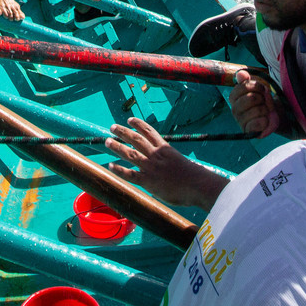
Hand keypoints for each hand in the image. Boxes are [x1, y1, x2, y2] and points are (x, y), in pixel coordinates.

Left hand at [104, 118, 225, 209]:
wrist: (198, 185)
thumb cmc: (194, 178)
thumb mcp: (180, 163)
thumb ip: (169, 163)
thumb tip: (163, 169)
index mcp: (165, 148)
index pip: (149, 132)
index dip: (138, 124)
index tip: (130, 119)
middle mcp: (156, 155)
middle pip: (136, 139)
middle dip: (123, 132)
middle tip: (112, 127)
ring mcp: (151, 167)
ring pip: (130, 153)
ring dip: (117, 146)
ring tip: (107, 141)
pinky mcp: (148, 180)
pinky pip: (130, 174)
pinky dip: (119, 169)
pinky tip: (110, 165)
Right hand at [229, 68, 282, 138]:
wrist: (272, 116)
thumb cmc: (263, 100)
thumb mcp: (256, 88)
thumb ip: (247, 81)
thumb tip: (241, 74)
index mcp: (234, 97)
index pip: (244, 86)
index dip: (257, 86)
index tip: (262, 89)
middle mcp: (234, 109)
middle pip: (252, 98)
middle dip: (263, 99)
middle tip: (264, 102)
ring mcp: (240, 121)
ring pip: (258, 110)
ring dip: (266, 110)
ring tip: (265, 111)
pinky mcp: (248, 131)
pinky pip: (259, 123)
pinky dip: (266, 121)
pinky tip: (265, 120)